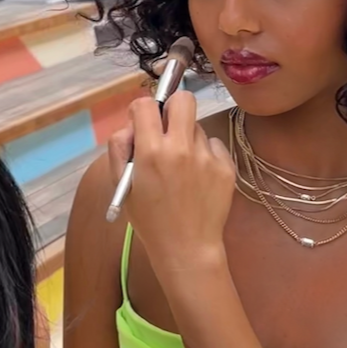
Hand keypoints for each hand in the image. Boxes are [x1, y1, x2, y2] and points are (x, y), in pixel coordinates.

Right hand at [107, 91, 234, 277]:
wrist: (186, 248)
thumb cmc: (150, 220)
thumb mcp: (122, 186)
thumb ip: (120, 148)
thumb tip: (132, 125)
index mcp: (151, 152)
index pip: (146, 104)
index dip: (141, 110)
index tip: (143, 122)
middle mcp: (181, 148)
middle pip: (183, 99)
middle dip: (172, 108)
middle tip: (168, 129)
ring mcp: (207, 157)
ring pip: (197, 127)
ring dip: (187, 139)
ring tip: (182, 169)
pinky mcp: (226, 167)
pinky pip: (214, 146)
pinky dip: (205, 156)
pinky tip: (198, 179)